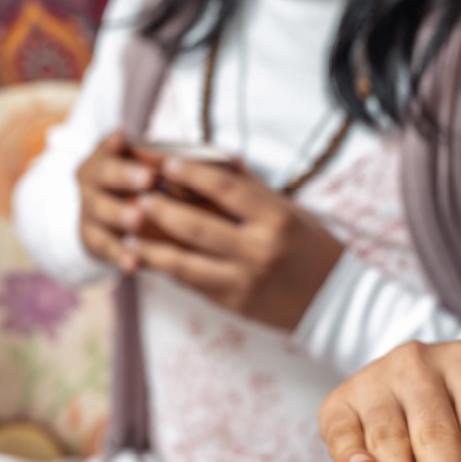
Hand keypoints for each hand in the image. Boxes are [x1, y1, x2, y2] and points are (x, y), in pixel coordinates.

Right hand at [76, 130, 158, 269]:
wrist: (106, 216)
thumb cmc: (141, 183)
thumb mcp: (146, 164)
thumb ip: (165, 161)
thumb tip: (209, 160)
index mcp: (105, 155)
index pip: (107, 145)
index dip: (114, 144)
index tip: (123, 140)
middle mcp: (92, 180)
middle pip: (102, 174)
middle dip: (124, 176)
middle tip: (148, 179)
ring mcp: (89, 209)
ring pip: (100, 211)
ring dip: (120, 215)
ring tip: (138, 219)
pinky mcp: (92, 239)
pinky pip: (105, 247)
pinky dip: (119, 255)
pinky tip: (133, 263)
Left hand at [117, 152, 343, 332]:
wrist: (333, 301)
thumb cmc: (311, 247)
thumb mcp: (287, 210)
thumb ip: (248, 187)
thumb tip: (209, 158)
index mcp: (274, 219)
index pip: (224, 188)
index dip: (190, 173)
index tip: (166, 163)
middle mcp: (257, 250)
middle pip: (194, 225)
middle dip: (159, 208)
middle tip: (135, 194)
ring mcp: (242, 281)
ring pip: (183, 260)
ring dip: (150, 243)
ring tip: (127, 227)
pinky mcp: (232, 304)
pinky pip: (190, 282)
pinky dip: (165, 266)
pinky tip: (146, 255)